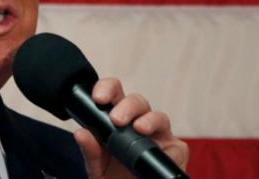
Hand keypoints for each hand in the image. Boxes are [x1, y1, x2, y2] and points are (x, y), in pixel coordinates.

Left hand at [73, 77, 188, 178]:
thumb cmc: (112, 178)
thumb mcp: (97, 166)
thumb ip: (90, 150)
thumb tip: (80, 133)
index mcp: (117, 118)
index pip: (114, 92)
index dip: (107, 88)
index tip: (98, 98)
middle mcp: (138, 122)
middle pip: (138, 101)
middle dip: (127, 106)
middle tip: (116, 119)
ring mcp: (158, 136)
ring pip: (159, 117)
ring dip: (149, 120)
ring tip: (139, 128)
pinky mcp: (174, 153)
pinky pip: (177, 147)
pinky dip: (169, 150)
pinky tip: (160, 153)